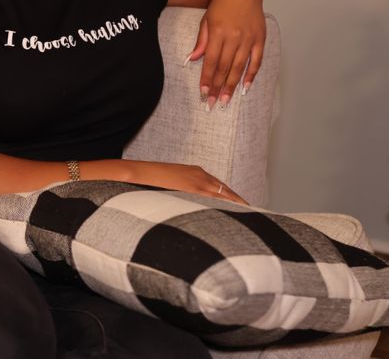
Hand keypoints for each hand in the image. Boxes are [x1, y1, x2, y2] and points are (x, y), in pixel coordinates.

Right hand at [127, 160, 247, 204]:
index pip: (219, 186)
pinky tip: (233, 214)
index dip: (231, 197)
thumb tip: (186, 205)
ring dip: (236, 204)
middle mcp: (199, 175)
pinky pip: (213, 198)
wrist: (137, 173)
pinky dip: (225, 204)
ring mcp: (196, 181)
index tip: (240, 206)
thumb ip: (181, 193)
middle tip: (252, 212)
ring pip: (223, 193)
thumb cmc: (149, 182)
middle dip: (238, 201)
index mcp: (195, 172)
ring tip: (249, 215)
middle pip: (225, 190)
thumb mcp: (170, 185)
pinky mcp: (191, 188)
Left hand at [184, 0, 265, 110]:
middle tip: (213, 102)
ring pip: (239, 67)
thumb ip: (201, 41)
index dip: (207, 78)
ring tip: (226, 99)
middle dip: (218, 87)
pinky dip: (251, 75)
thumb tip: (193, 59)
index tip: (203, 92)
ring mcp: (248, 38)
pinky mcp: (260, 39)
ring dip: (232, 85)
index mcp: (218, 32)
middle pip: (224, 67)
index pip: (211, 61)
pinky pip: (256, 60)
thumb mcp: (206, 20)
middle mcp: (234, 37)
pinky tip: (245, 87)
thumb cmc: (221, 5)